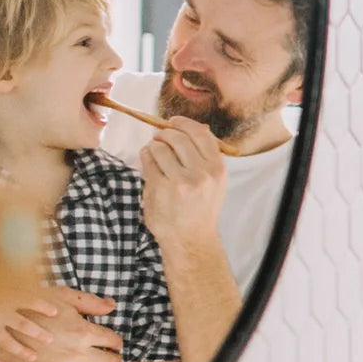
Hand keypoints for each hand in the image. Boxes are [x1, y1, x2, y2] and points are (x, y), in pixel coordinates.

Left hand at [141, 117, 226, 247]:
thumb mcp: (214, 181)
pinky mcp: (160, 188)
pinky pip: (147, 160)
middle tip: (159, 140)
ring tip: (155, 156)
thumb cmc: (200, 208)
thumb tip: (195, 126)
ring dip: (153, 147)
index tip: (173, 122)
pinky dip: (145, 158)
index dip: (183, 123)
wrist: (190, 239)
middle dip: (164, 134)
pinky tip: (150, 165)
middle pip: (177, 136)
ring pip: (159, 146)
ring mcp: (180, 181)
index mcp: (217, 168)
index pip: (200, 133)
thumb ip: (205, 156)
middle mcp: (202, 173)